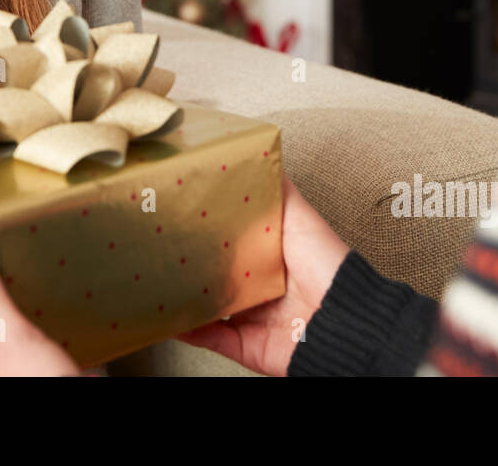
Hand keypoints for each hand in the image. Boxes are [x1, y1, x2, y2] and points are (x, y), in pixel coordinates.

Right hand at [176, 172, 349, 375]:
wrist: (344, 323)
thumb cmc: (328, 268)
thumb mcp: (301, 217)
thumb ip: (279, 190)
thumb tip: (261, 153)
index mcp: (271, 258)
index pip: (230, 241)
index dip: (206, 230)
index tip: (179, 215)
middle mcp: (260, 288)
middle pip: (214, 274)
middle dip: (188, 264)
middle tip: (158, 247)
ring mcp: (251, 318)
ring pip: (205, 308)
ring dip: (180, 298)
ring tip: (153, 281)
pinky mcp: (245, 345)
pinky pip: (208, 339)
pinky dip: (186, 330)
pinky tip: (166, 317)